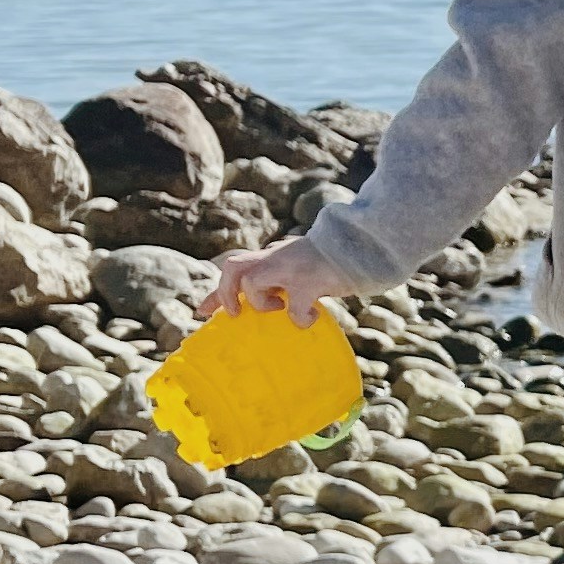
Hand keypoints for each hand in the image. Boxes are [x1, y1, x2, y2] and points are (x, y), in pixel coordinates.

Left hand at [213, 235, 356, 326]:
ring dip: (261, 302)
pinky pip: (294, 306)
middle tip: (235, 314)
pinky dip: (300, 318)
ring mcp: (290, 267)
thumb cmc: (334, 262)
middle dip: (225, 293)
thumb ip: (284, 274)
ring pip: (251, 282)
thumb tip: (277, 300)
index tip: (203, 312)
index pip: (236, 269)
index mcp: (272, 256)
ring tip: (280, 308)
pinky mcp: (308, 280)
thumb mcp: (301, 264)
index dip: (217, 294)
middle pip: (233, 267)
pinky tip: (312, 316)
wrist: (360, 245)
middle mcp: (276, 257)